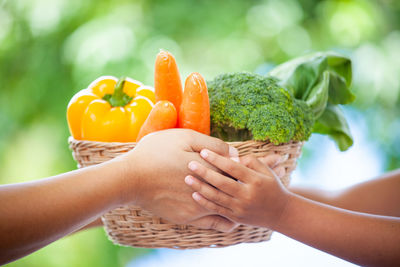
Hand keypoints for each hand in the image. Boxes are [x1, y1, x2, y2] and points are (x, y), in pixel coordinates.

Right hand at [117, 129, 239, 231]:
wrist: (129, 178)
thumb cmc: (155, 152)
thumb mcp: (184, 137)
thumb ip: (212, 144)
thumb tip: (234, 153)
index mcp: (209, 167)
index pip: (236, 169)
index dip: (241, 166)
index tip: (241, 164)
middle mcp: (208, 189)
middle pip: (234, 189)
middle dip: (241, 185)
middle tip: (244, 181)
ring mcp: (198, 207)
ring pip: (227, 208)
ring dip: (234, 202)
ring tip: (238, 197)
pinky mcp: (187, 218)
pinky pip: (213, 223)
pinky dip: (224, 219)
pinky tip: (227, 215)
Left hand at [184, 149, 289, 228]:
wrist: (280, 213)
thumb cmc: (271, 186)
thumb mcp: (266, 171)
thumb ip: (250, 161)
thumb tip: (231, 156)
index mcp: (255, 180)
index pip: (232, 168)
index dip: (217, 159)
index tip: (203, 151)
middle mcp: (247, 195)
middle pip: (222, 182)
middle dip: (205, 172)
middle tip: (190, 164)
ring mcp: (241, 208)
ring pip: (217, 197)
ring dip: (200, 187)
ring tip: (187, 178)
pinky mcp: (236, 217)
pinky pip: (217, 209)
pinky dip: (205, 202)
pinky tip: (194, 194)